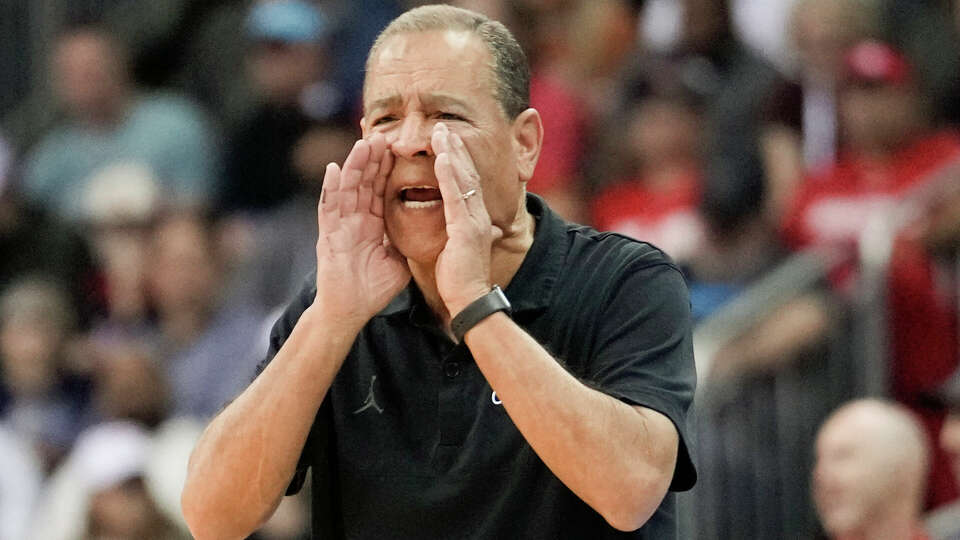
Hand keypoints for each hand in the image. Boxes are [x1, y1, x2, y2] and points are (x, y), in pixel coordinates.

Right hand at [314, 133, 409, 330]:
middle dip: (373, 159)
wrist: (351, 311)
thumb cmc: (373, 290)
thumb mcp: (399, 262)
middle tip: (383, 135)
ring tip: (364, 143)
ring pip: (348, 188)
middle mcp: (355, 220)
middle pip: (365, 183)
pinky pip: (329, 208)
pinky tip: (335, 169)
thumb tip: (431, 234)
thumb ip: (407, 243)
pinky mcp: (328, 235)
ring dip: (355, 165)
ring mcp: (341, 226)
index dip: (388, 169)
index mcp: (372, 224)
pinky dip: (331, 188)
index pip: (381, 190)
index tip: (398, 147)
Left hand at [431, 123, 502, 315]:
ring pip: (463, 179)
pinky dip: (450, 175)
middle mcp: (479, 215)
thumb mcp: (462, 249)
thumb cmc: (461, 278)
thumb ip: (466, 234)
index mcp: (475, 219)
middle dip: (455, 149)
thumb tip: (489, 230)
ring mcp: (475, 221)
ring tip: (442, 132)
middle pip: (466, 174)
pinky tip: (443, 158)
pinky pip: (457, 196)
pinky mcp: (467, 229)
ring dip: (453, 153)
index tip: (446, 142)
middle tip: (442, 126)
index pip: (465, 183)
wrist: (469, 300)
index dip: (457, 161)